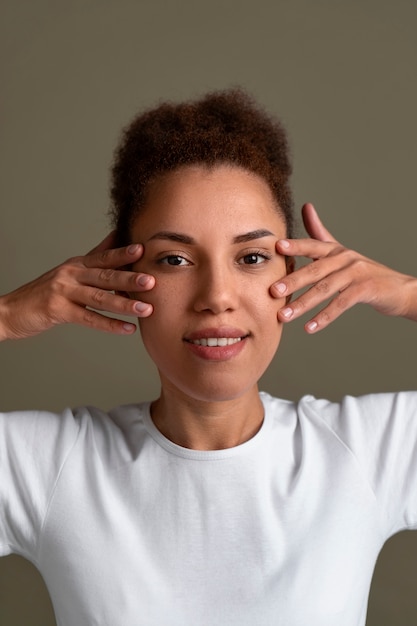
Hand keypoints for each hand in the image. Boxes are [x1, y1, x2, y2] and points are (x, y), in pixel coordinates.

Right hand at [0, 232, 154, 339]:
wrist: (12, 310)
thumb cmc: (46, 292)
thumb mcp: (71, 270)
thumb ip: (95, 256)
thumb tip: (117, 237)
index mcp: (77, 264)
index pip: (103, 257)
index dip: (123, 253)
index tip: (143, 249)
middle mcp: (71, 274)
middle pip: (104, 276)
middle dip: (129, 278)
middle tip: (152, 281)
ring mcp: (63, 292)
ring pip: (99, 298)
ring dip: (124, 304)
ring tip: (146, 309)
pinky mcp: (58, 310)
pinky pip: (88, 319)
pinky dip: (109, 325)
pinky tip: (127, 329)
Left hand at [270, 203, 416, 332]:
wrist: (399, 289)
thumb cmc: (364, 272)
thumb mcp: (341, 252)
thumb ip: (321, 233)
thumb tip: (306, 207)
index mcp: (336, 250)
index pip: (313, 245)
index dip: (296, 245)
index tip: (276, 247)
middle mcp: (346, 258)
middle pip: (315, 269)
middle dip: (292, 281)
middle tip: (272, 292)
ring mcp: (357, 273)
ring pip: (325, 289)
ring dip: (303, 304)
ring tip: (284, 316)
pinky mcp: (366, 290)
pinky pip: (341, 304)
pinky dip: (324, 317)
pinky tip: (309, 328)